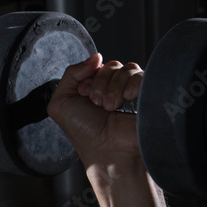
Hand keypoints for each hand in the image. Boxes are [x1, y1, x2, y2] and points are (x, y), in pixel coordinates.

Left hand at [46, 53, 144, 179]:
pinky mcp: (145, 95)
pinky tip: (128, 99)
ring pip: (125, 68)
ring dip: (114, 87)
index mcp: (91, 88)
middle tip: (98, 104)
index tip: (85, 95)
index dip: (88, 77)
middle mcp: (110, 88)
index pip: (93, 65)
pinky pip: (141, 75)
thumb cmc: (83, 132)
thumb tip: (95, 57)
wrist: (107, 150)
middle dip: (100, 84)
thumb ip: (71, 74)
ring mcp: (129, 91)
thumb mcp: (61, 102)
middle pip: (109, 66)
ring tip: (111, 107)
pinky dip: (132, 84)